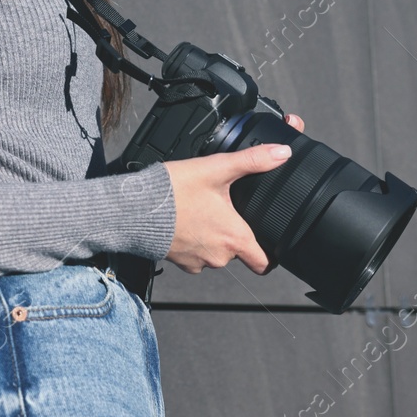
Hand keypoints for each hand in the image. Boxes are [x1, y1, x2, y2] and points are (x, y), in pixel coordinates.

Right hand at [160, 110, 303, 274]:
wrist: (134, 208)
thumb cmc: (173, 192)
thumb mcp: (216, 168)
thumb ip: (252, 160)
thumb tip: (282, 153)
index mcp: (235, 237)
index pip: (264, 263)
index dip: (270, 255)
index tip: (268, 246)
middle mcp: (220, 256)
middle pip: (238, 251)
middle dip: (232, 233)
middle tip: (222, 210)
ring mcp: (198, 262)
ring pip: (215, 252)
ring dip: (212, 237)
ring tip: (200, 213)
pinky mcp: (180, 262)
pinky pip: (194, 256)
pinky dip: (193, 242)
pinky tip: (185, 223)